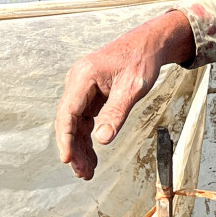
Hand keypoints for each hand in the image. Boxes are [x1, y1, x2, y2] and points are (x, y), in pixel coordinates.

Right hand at [55, 10, 194, 179]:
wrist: (149, 43)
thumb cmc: (141, 60)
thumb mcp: (133, 88)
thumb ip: (117, 113)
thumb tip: (102, 140)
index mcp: (83, 76)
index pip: (68, 112)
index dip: (65, 138)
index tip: (67, 158)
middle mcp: (78, 82)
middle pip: (69, 121)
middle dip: (74, 148)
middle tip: (82, 173)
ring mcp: (83, 89)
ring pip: (77, 123)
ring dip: (81, 147)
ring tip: (87, 172)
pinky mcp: (91, 95)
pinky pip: (86, 120)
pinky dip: (89, 138)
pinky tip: (93, 156)